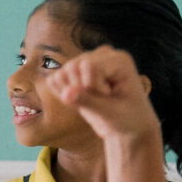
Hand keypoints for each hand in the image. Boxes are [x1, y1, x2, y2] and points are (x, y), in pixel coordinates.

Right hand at [42, 48, 159, 152]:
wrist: (128, 126)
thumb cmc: (127, 118)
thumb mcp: (110, 112)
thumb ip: (87, 101)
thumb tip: (65, 93)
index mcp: (118, 59)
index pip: (89, 65)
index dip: (92, 87)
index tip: (110, 98)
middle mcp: (101, 55)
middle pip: (72, 67)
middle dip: (80, 90)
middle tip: (101, 102)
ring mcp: (86, 61)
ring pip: (61, 73)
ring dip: (70, 93)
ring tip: (92, 102)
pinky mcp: (73, 72)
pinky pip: (54, 79)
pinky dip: (62, 94)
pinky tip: (81, 101)